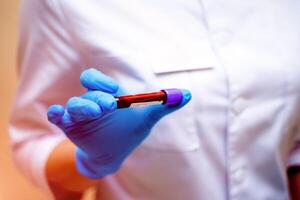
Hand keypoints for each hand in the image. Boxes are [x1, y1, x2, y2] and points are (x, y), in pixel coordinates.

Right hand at [47, 68, 191, 178]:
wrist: (113, 154)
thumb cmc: (128, 132)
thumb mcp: (146, 119)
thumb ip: (164, 106)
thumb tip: (187, 94)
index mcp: (106, 95)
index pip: (96, 80)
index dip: (102, 81)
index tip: (113, 89)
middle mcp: (91, 101)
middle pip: (88, 91)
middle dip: (97, 96)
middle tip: (108, 104)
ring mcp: (79, 115)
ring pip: (74, 105)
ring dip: (83, 107)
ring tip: (96, 112)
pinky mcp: (70, 127)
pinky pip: (57, 116)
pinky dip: (56, 114)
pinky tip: (58, 114)